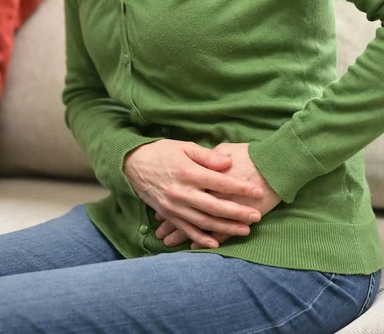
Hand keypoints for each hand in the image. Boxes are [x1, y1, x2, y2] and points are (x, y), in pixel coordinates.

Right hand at [124, 140, 263, 247]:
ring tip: (245, 230)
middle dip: (237, 212)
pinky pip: (186, 229)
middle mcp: (181, 192)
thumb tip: (228, 162)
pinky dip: (201, 238)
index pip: (219, 182)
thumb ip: (207, 156)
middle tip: (256, 216)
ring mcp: (174, 206)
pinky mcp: (168, 214)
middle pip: (214, 206)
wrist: (132, 165)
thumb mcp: (184, 147)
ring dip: (225, 228)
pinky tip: (216, 243)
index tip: (257, 191)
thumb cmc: (162, 152)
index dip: (240, 187)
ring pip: (203, 221)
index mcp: (188, 172)